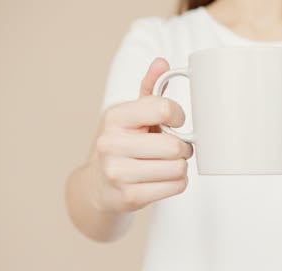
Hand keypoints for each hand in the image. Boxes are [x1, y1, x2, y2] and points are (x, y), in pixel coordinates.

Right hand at [93, 58, 193, 212]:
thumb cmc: (123, 144)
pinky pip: (177, 186)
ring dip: (180, 166)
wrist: (98, 186)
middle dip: (183, 147)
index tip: (175, 122)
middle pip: (175, 146)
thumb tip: (162, 62)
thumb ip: (149, 89)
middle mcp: (111, 144)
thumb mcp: (131, 114)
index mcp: (115, 117)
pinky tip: (164, 178)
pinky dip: (178, 182)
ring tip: (167, 163)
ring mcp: (119, 173)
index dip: (178, 116)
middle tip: (175, 148)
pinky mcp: (130, 197)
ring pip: (179, 168)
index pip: (163, 109)